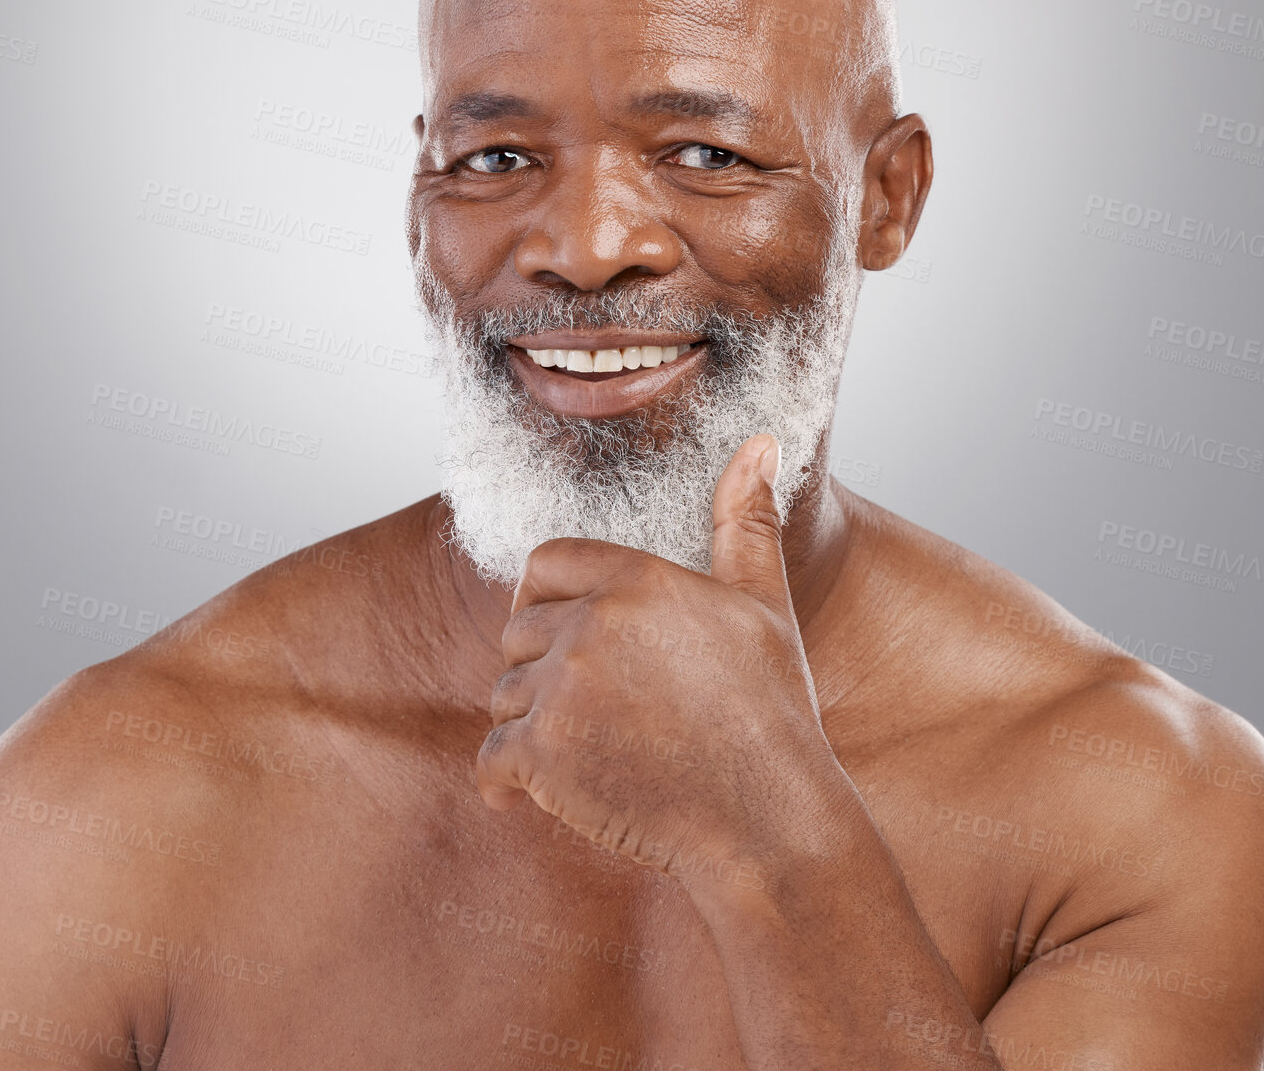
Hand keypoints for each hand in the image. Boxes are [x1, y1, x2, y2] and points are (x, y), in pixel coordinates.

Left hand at [475, 434, 846, 893]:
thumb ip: (745, 520)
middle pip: (519, 630)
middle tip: (592, 706)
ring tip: (588, 751)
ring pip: (504, 695)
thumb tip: (759, 443)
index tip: (565, 633)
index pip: (545, 562)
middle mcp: (591, 624)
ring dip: (532, 725)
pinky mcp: (543, 756)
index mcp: (637, 579)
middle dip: (543, 667)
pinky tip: (537, 793)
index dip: (548, 599)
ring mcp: (562, 689)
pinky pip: (491, 759)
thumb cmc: (771, 714)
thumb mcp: (763, 604)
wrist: (768, 820)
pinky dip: (507, 780)